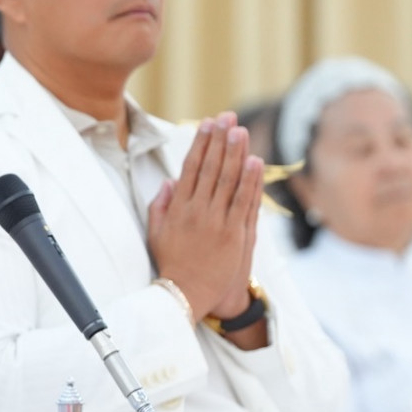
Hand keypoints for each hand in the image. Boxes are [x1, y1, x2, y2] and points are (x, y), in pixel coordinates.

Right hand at [147, 113, 262, 319]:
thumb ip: (160, 206)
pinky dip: (251, 181)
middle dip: (220, 140)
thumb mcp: (156, 234)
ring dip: (236, 153)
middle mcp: (198, 210)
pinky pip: (245, 202)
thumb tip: (169, 182)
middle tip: (227, 117)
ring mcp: (218, 221)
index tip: (207, 123)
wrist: (187, 294)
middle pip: (212, 168)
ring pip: (229, 181)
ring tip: (241, 130)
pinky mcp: (236, 234)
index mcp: (179, 208)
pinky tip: (255, 161)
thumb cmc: (172, 264)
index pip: (191, 167)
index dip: (201, 144)